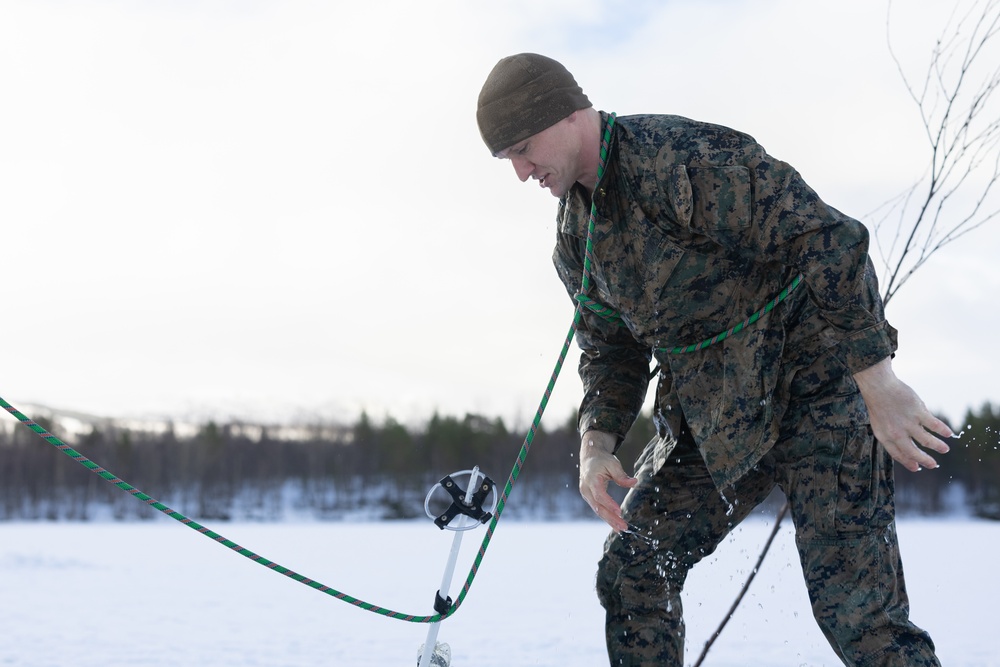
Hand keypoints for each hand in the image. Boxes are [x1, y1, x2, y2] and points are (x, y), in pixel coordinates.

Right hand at [578, 430, 637, 531]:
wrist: (590, 457)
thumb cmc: (602, 460)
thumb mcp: (613, 463)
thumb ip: (622, 475)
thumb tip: (634, 483)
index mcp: (591, 479)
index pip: (599, 495)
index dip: (609, 504)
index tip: (620, 512)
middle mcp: (586, 489)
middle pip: (598, 507)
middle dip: (610, 518)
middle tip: (623, 527)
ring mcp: (586, 494)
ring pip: (597, 510)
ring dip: (609, 520)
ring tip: (621, 528)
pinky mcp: (589, 498)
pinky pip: (598, 509)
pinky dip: (606, 517)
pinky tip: (615, 524)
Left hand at [854, 357, 951, 471]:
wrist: (878, 386)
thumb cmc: (879, 404)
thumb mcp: (879, 424)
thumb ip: (892, 435)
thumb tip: (906, 446)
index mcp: (885, 436)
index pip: (898, 454)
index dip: (908, 462)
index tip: (917, 468)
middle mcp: (896, 433)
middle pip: (913, 452)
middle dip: (925, 460)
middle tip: (934, 465)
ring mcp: (908, 423)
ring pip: (926, 440)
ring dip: (938, 446)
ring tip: (945, 450)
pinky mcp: (917, 412)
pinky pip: (934, 424)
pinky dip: (943, 430)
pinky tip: (949, 434)